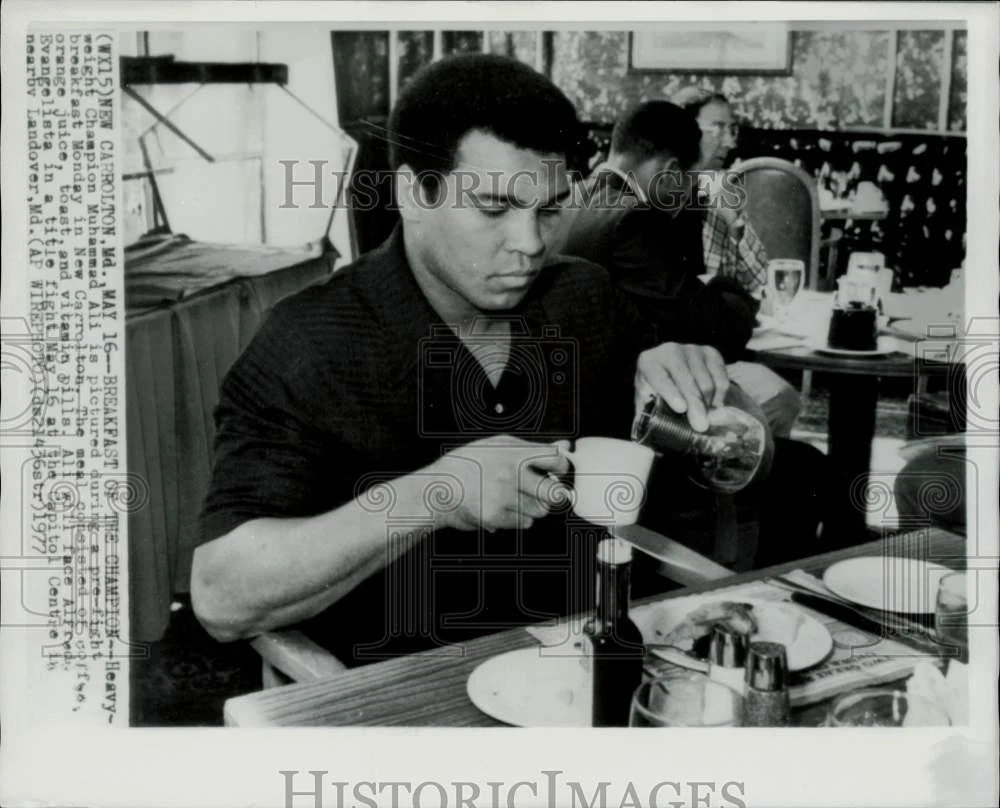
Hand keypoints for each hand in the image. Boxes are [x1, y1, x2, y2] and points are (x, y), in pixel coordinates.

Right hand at [428, 435, 570, 531]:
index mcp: (513, 452)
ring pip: (540, 510)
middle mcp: (509, 472)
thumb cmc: (469, 464)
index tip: (556, 471)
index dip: (560, 467)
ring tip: (513, 498)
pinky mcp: (495, 516)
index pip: (555, 460)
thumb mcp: (499, 446)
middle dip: (552, 494)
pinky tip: (503, 508)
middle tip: (542, 491)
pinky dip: (518, 518)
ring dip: (532, 507)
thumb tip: (565, 446)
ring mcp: (502, 496)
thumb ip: (534, 448)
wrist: (438, 488)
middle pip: (554, 491)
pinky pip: (524, 523)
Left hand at [634, 343, 729, 432]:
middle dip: (695, 405)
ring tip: (705, 419)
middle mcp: (669, 351)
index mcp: (648, 362)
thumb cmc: (655, 394)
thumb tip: (648, 451)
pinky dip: (720, 396)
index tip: (681, 408)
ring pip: (706, 381)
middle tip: (701, 426)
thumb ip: (647, 423)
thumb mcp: (646, 406)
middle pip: (687, 380)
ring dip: (708, 404)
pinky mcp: (710, 353)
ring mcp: (692, 350)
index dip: (670, 392)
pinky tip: (713, 406)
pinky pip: (721, 377)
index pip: (659, 376)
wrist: (671, 374)